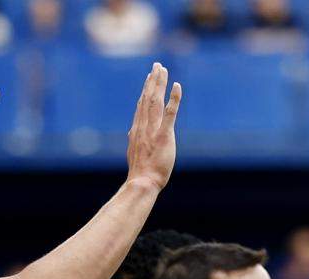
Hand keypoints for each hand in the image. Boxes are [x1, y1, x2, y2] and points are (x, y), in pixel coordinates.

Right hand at [125, 63, 180, 191]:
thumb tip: (131, 133)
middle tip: (157, 66)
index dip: (146, 90)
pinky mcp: (164, 136)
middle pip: (147, 98)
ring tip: (163, 69)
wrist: (142, 182)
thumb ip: (135, 140)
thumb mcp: (135, 153)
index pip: (142, 106)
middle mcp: (144, 126)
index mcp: (138, 130)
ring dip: (159, 83)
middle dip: (152, 80)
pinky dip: (173, 98)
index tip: (149, 78)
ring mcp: (153, 130)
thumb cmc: (141, 172)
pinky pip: (169, 113)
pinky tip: (176, 85)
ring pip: (155, 101)